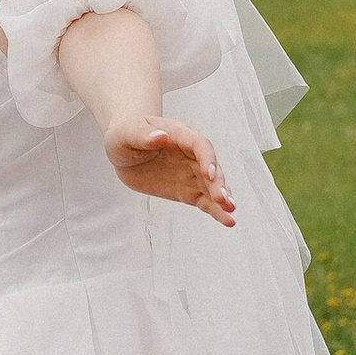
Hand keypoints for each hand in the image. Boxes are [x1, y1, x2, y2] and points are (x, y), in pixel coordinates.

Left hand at [105, 117, 234, 225]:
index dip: (207, 158)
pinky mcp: (187, 191)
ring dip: (223, 199)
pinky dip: (215, 211)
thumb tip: (161, 136)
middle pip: (212, 168)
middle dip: (218, 183)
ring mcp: (191, 173)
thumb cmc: (126, 133)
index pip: (200, 145)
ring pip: (212, 186)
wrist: (124, 149)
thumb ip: (143, 135)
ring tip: (231, 212)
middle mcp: (191, 154)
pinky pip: (205, 201)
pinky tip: (227, 221)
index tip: (209, 174)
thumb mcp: (128, 133)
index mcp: (180, 135)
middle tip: (223, 199)